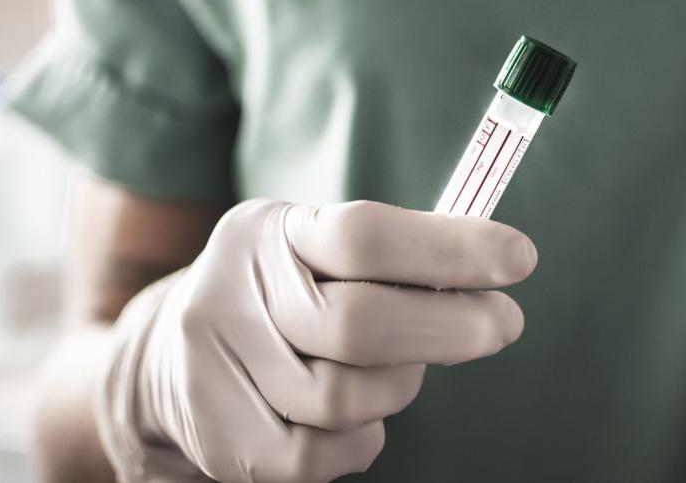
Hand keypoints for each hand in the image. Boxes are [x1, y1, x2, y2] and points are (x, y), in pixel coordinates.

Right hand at [96, 200, 535, 482]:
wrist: (166, 360)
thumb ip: (395, 252)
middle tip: (503, 323)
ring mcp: (217, 370)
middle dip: (451, 327)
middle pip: (360, 324)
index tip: (519, 258)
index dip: (450, 249)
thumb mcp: (318, 248)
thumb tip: (493, 264)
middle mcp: (231, 294)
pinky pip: (324, 452)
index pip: (364, 235)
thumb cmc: (285, 295)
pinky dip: (364, 437)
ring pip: (348, 396)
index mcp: (269, 232)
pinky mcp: (225, 441)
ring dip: (400, 385)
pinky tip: (366, 414)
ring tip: (405, 369)